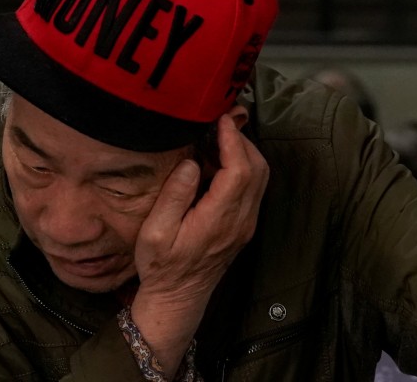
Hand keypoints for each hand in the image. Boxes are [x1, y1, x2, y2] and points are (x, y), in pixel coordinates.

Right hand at [128, 113, 268, 371]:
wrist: (179, 297)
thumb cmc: (162, 266)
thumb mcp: (156, 232)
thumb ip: (174, 195)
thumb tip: (190, 162)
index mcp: (220, 219)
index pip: (239, 170)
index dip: (232, 141)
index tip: (218, 119)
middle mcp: (241, 220)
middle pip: (258, 169)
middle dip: (241, 140)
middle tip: (217, 122)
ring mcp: (246, 223)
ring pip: (261, 177)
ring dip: (245, 152)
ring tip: (218, 136)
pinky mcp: (244, 225)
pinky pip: (254, 187)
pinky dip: (243, 165)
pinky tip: (219, 160)